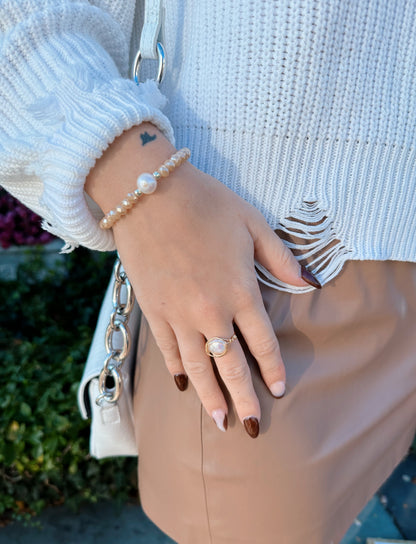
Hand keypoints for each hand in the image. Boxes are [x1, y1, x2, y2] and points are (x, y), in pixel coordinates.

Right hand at [86, 125, 319, 437]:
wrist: (149, 195)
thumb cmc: (206, 204)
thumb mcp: (253, 224)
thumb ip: (281, 259)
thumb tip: (310, 284)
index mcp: (240, 291)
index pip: (263, 342)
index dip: (273, 368)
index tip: (279, 390)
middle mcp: (210, 311)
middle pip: (231, 364)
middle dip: (244, 398)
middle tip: (252, 427)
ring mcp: (178, 314)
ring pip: (198, 365)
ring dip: (211, 396)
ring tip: (220, 421)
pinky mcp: (153, 310)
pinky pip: (168, 350)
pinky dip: (177, 370)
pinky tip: (184, 386)